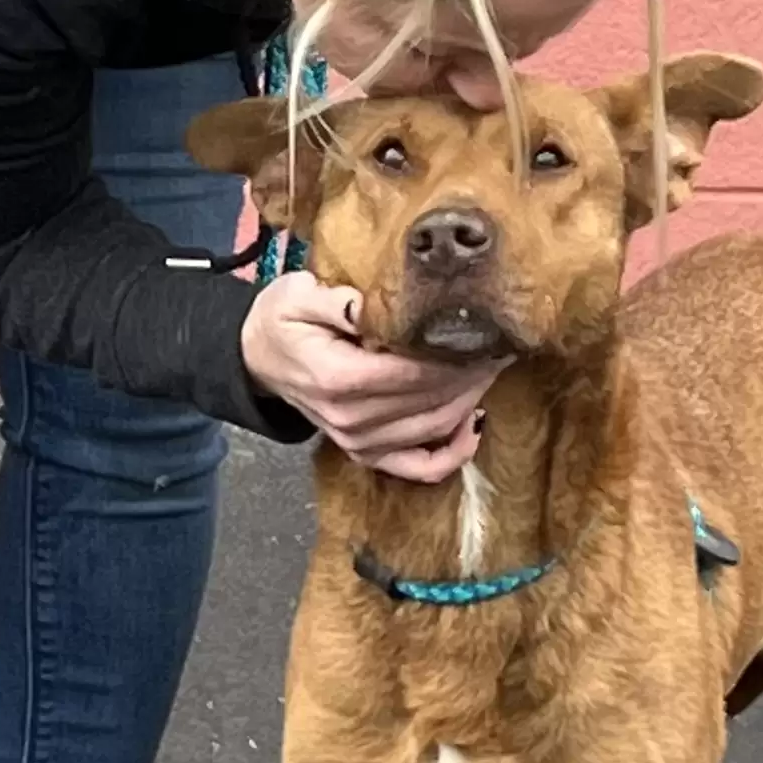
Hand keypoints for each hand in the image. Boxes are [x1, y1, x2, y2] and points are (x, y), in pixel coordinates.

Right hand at [241, 272, 507, 481]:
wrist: (260, 359)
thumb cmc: (283, 321)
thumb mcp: (298, 295)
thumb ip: (338, 301)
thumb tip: (373, 305)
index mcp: (337, 378)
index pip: (414, 372)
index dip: (456, 356)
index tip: (487, 332)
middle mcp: (351, 419)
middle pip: (431, 402)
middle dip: (472, 374)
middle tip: (502, 347)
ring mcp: (360, 443)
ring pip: (434, 430)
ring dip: (470, 402)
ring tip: (490, 370)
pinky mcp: (366, 454)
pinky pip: (420, 467)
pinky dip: (453, 453)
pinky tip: (473, 425)